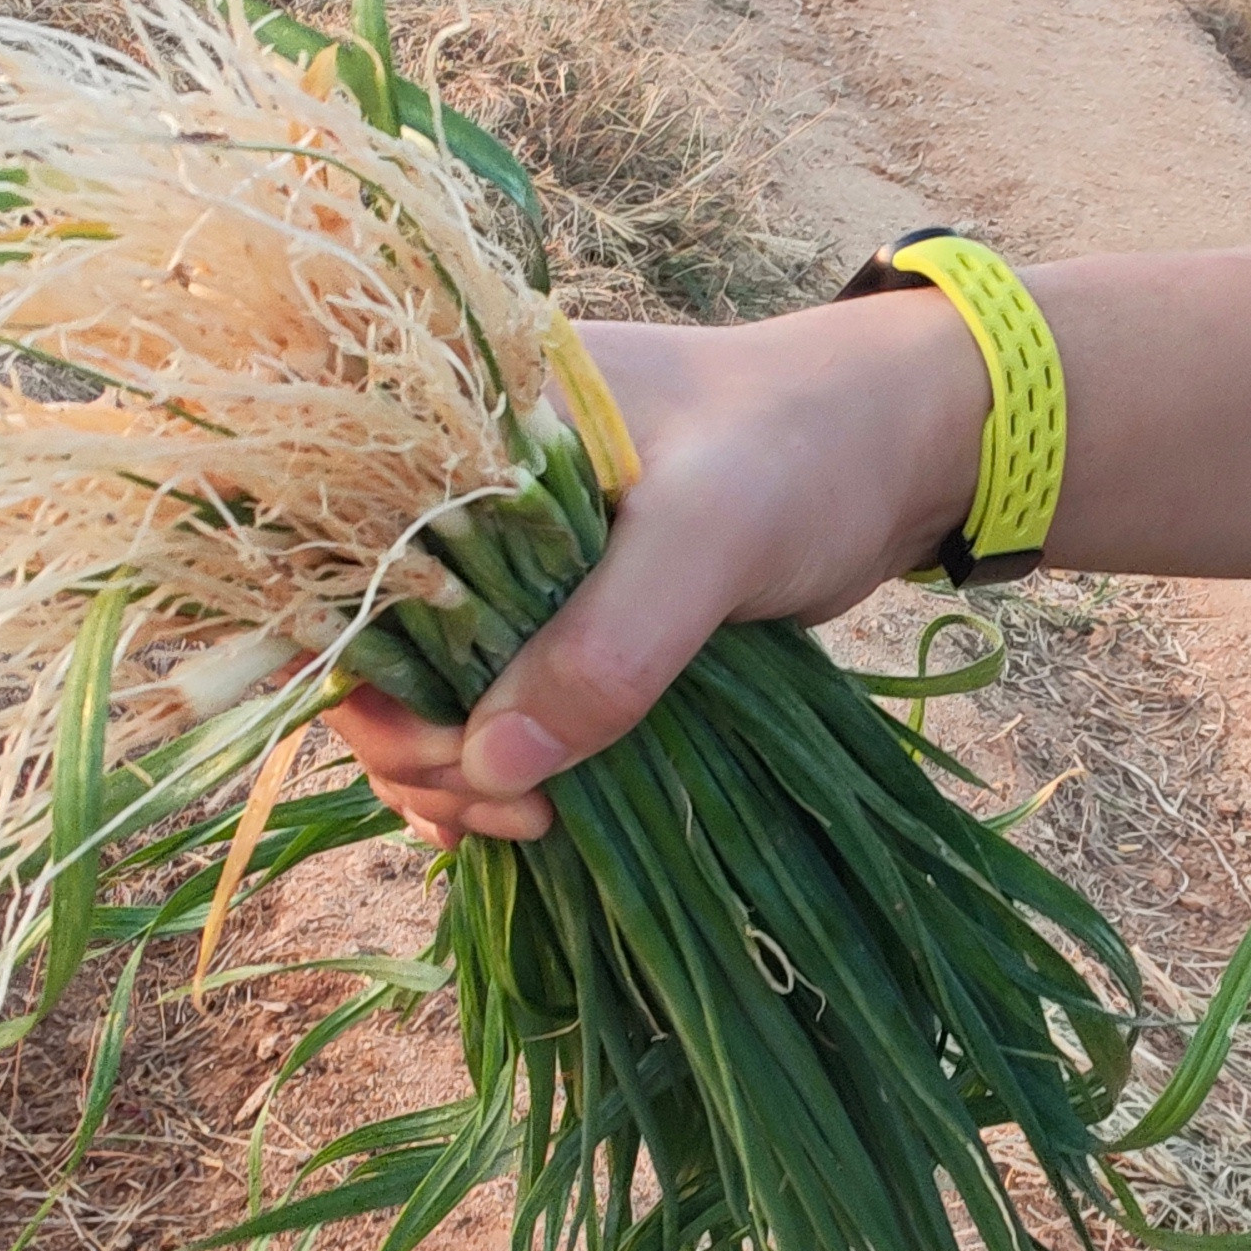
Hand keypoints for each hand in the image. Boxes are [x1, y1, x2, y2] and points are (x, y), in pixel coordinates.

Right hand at [329, 293, 986, 842]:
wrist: (905, 441)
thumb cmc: (808, 445)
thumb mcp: (712, 534)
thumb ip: (609, 643)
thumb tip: (494, 765)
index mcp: (468, 424)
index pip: (345, 549)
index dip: (355, 660)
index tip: (432, 748)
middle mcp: (469, 487)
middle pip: (377, 635)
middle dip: (418, 740)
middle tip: (505, 809)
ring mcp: (517, 556)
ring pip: (432, 681)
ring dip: (456, 768)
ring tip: (527, 826)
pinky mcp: (568, 611)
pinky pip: (496, 696)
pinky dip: (498, 762)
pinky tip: (522, 820)